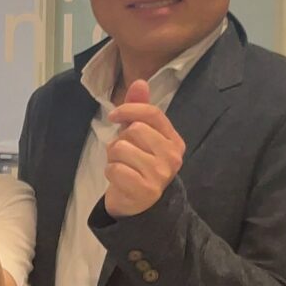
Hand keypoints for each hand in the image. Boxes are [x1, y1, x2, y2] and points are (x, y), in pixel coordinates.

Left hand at [101, 80, 185, 217]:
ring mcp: (161, 174)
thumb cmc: (138, 165)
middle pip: (134, 130)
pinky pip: (115, 169)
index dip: (128, 109)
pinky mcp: (145, 190)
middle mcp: (172, 156)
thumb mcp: (140, 135)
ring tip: (122, 167)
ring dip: (113, 157)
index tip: (114, 115)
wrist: (140, 205)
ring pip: (121, 148)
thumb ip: (140, 109)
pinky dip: (111, 173)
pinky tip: (120, 180)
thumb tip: (140, 81)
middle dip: (119, 140)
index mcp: (174, 140)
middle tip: (123, 154)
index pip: (151, 113)